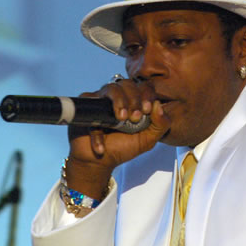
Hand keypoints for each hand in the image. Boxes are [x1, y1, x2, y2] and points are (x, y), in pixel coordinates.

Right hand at [65, 79, 170, 199]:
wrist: (99, 162)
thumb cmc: (123, 147)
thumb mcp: (148, 139)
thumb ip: (161, 124)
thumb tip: (158, 105)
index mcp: (135, 101)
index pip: (144, 86)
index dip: (147, 94)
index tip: (147, 110)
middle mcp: (118, 97)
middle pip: (127, 83)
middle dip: (134, 98)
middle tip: (135, 117)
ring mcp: (101, 100)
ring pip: (111, 88)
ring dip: (119, 102)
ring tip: (121, 119)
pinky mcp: (85, 108)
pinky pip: (93, 107)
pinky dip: (97, 130)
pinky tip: (102, 147)